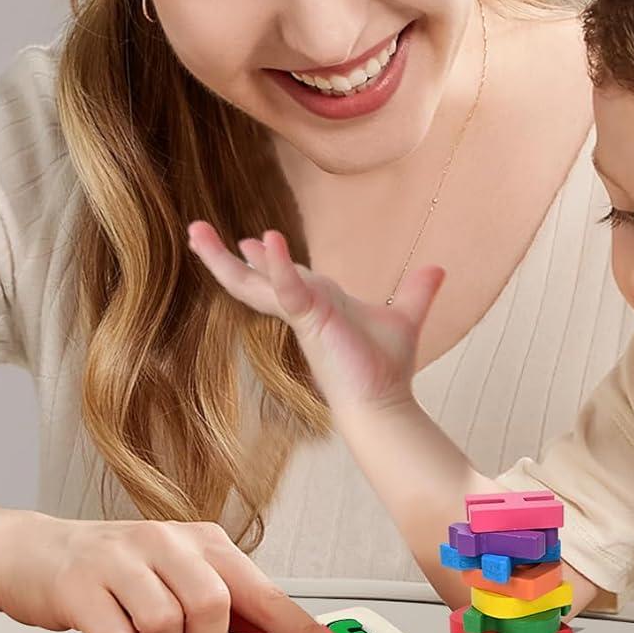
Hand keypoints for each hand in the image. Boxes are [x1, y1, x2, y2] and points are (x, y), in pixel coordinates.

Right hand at [0, 511, 359, 632]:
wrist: (34, 553)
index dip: (301, 628)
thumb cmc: (118, 572)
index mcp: (201, 541)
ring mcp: (120, 559)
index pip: (262, 590)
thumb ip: (233, 604)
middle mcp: (166, 540)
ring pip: (166, 629)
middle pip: (214, 611)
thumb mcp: (179, 575)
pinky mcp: (80, 585)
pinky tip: (106, 630)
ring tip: (136, 631)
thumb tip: (293, 632)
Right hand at [186, 222, 445, 413]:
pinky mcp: (308, 320)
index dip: (265, 260)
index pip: (281, 277)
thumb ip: (416, 292)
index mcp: (314, 304)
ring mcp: (299, 314)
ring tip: (195, 230)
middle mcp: (299, 308)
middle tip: (195, 230)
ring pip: (251, 282)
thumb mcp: (404, 317)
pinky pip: (288, 289)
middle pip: (250, 279)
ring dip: (221, 258)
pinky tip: (268, 239)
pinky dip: (279, 265)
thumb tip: (438, 269)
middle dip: (221, 256)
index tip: (248, 241)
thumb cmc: (385, 368)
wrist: (384, 402)